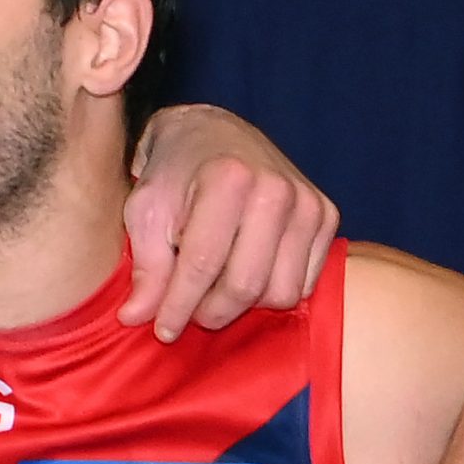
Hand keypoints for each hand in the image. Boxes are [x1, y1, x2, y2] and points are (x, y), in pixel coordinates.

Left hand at [119, 104, 336, 340]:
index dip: (179, 307)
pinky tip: (243, 271)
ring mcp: (308, 203)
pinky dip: (271, 290)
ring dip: (243, 304)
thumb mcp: (144, 211)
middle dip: (211, 312)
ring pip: (281, 292)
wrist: (213, 133)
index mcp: (227, 180)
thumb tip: (136, 319)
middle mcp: (276, 190)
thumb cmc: (172, 173)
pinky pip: (305, 282)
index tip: (163, 330)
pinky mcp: (326, 216)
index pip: (202, 265)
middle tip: (188, 313)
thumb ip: (146, 266)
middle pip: (246, 286)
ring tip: (213, 287)